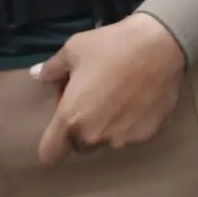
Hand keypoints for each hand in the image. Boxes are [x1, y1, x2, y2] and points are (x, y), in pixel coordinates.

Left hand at [31, 13, 185, 164]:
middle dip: (84, 128)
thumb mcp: (75, 49)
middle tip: (95, 100)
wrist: (160, 43)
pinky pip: (132, 135)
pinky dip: (132, 122)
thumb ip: (52, 68)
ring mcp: (123, 138)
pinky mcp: (147, 134)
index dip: (53, 142)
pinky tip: (139, 98)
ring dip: (109, 125)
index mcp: (71, 118)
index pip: (50, 153)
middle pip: (81, 145)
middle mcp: (95, 135)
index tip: (62, 124)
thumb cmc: (112, 45)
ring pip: (108, 140)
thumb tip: (37, 75)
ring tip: (121, 96)